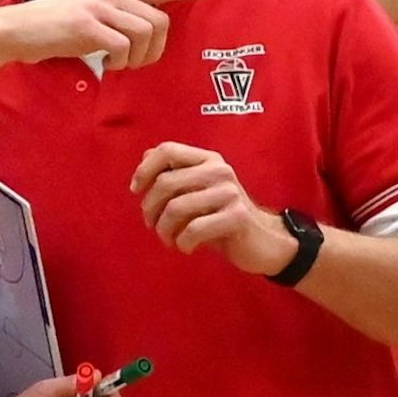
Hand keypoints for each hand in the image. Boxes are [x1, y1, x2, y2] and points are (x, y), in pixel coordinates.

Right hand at [0, 0, 214, 69]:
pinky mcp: (88, 26)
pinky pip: (123, 47)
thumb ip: (113, 22)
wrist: (14, 30)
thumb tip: (137, 41)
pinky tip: (104, 65)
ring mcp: (99, 9)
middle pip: (159, 21)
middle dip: (155, 49)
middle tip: (133, 63)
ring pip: (145, 34)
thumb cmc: (50, 30)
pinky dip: (119, 62)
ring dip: (137, 58)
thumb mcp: (88, 18)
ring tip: (116, 64)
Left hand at [132, 143, 294, 274]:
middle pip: (166, 182)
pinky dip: (182, 243)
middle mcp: (219, 171)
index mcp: (208, 159)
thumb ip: (175, 173)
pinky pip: (193, 230)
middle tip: (152, 224)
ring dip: (164, 230)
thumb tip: (145, 157)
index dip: (144, 170)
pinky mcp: (237, 217)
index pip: (167, 150)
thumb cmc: (222, 216)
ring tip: (169, 239)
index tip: (136, 191)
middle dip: (150, 208)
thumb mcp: (198, 191)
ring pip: (176, 208)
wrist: (261, 241)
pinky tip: (186, 247)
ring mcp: (229, 193)